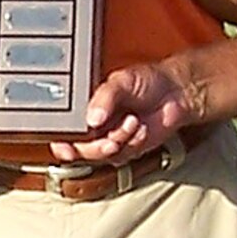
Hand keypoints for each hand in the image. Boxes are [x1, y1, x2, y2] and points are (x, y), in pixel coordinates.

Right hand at [49, 57, 201, 164]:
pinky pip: (121, 157)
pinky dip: (133, 143)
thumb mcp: (121, 81)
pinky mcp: (126, 149)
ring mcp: (108, 138)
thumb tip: (92, 118)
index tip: (66, 147)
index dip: (60, 141)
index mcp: (83, 106)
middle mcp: (92, 125)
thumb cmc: (146, 81)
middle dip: (94, 147)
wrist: (175, 93)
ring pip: (100, 155)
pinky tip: (140, 128)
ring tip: (132, 122)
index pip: (62, 128)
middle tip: (109, 138)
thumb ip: (104, 98)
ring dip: (118, 141)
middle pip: (78, 148)